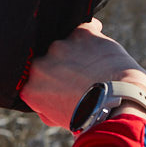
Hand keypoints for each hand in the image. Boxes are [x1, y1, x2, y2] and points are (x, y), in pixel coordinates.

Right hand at [19, 19, 145, 129]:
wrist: (116, 107)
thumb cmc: (90, 119)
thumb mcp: (59, 118)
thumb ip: (46, 104)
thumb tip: (47, 97)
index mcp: (29, 88)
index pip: (32, 80)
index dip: (47, 83)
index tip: (59, 86)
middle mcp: (39, 64)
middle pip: (47, 61)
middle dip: (60, 68)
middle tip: (79, 79)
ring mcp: (60, 46)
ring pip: (66, 45)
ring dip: (77, 53)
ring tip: (95, 67)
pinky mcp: (82, 34)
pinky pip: (86, 27)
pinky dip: (92, 35)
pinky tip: (100, 45)